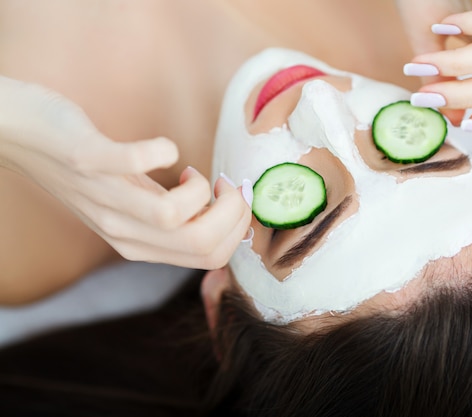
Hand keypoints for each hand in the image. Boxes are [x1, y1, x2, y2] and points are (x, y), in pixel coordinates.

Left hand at [0, 75, 251, 268]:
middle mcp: (122, 230)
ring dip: (200, 189)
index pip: (209, 257)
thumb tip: (223, 209)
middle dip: (232, 212)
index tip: (230, 199)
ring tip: (190, 172)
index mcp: (138, 245)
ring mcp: (104, 197)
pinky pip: (134, 161)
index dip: (236, 228)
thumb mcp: (131, 204)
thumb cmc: (85, 167)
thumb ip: (169, 214)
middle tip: (224, 186)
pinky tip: (165, 148)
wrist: (20, 136)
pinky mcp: (88, 159)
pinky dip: (162, 150)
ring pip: (171, 216)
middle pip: (200, 242)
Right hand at [396, 0, 471, 131]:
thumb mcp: (432, 50)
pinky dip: (466, 28)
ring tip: (418, 65)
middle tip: (425, 98)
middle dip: (468, 97)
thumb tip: (454, 118)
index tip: (469, 125)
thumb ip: (443, 82)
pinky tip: (440, 26)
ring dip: (457, 67)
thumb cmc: (428, 4)